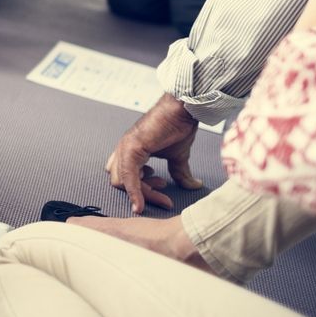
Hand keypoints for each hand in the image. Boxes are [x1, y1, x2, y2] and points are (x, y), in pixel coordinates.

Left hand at [106, 93, 203, 213]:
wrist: (182, 111)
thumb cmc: (177, 128)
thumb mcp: (177, 156)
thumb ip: (179, 172)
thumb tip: (193, 185)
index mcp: (130, 152)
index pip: (127, 179)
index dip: (144, 192)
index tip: (164, 197)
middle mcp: (123, 150)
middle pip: (122, 183)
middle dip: (144, 194)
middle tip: (165, 197)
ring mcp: (125, 148)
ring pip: (124, 182)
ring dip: (144, 194)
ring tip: (164, 193)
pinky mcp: (131, 148)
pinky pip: (127, 176)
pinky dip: (134, 192)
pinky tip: (141, 204)